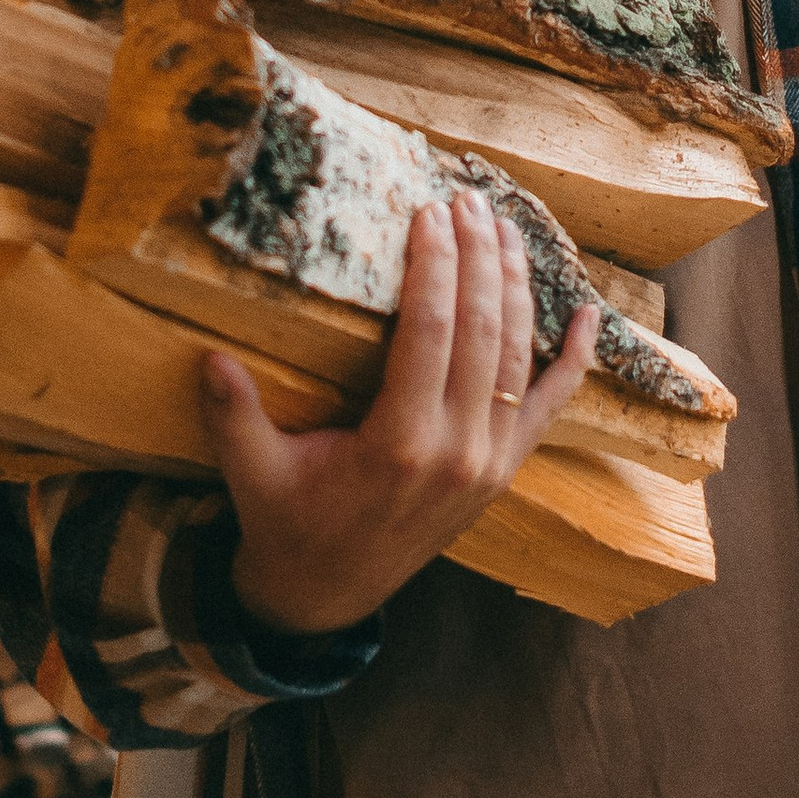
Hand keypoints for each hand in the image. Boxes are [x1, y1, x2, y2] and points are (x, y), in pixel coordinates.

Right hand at [200, 194, 598, 637]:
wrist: (328, 597)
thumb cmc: (287, 525)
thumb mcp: (252, 473)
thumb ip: (234, 416)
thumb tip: (209, 357)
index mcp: (398, 445)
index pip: (428, 331)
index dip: (434, 266)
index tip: (428, 213)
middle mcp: (457, 452)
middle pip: (480, 331)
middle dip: (477, 258)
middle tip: (467, 200)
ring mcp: (490, 464)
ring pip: (517, 356)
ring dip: (515, 286)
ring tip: (505, 228)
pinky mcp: (504, 472)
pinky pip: (550, 408)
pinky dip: (574, 361)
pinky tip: (589, 315)